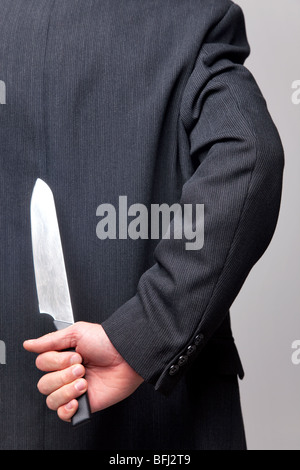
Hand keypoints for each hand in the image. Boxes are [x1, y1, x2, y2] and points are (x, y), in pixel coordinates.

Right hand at [23, 322, 143, 421]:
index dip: (56, 361)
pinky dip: (67, 408)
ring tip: (84, 381)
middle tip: (82, 367)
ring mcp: (74, 390)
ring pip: (51, 399)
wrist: (127, 356)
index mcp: (63, 356)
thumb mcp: (77, 332)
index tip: (75, 355)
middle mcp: (66, 374)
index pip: (41, 364)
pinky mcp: (84, 404)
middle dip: (63, 375)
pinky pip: (63, 415)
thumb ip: (50, 340)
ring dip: (67, 390)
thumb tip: (29, 344)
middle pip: (44, 383)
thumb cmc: (107, 341)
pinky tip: (79, 398)